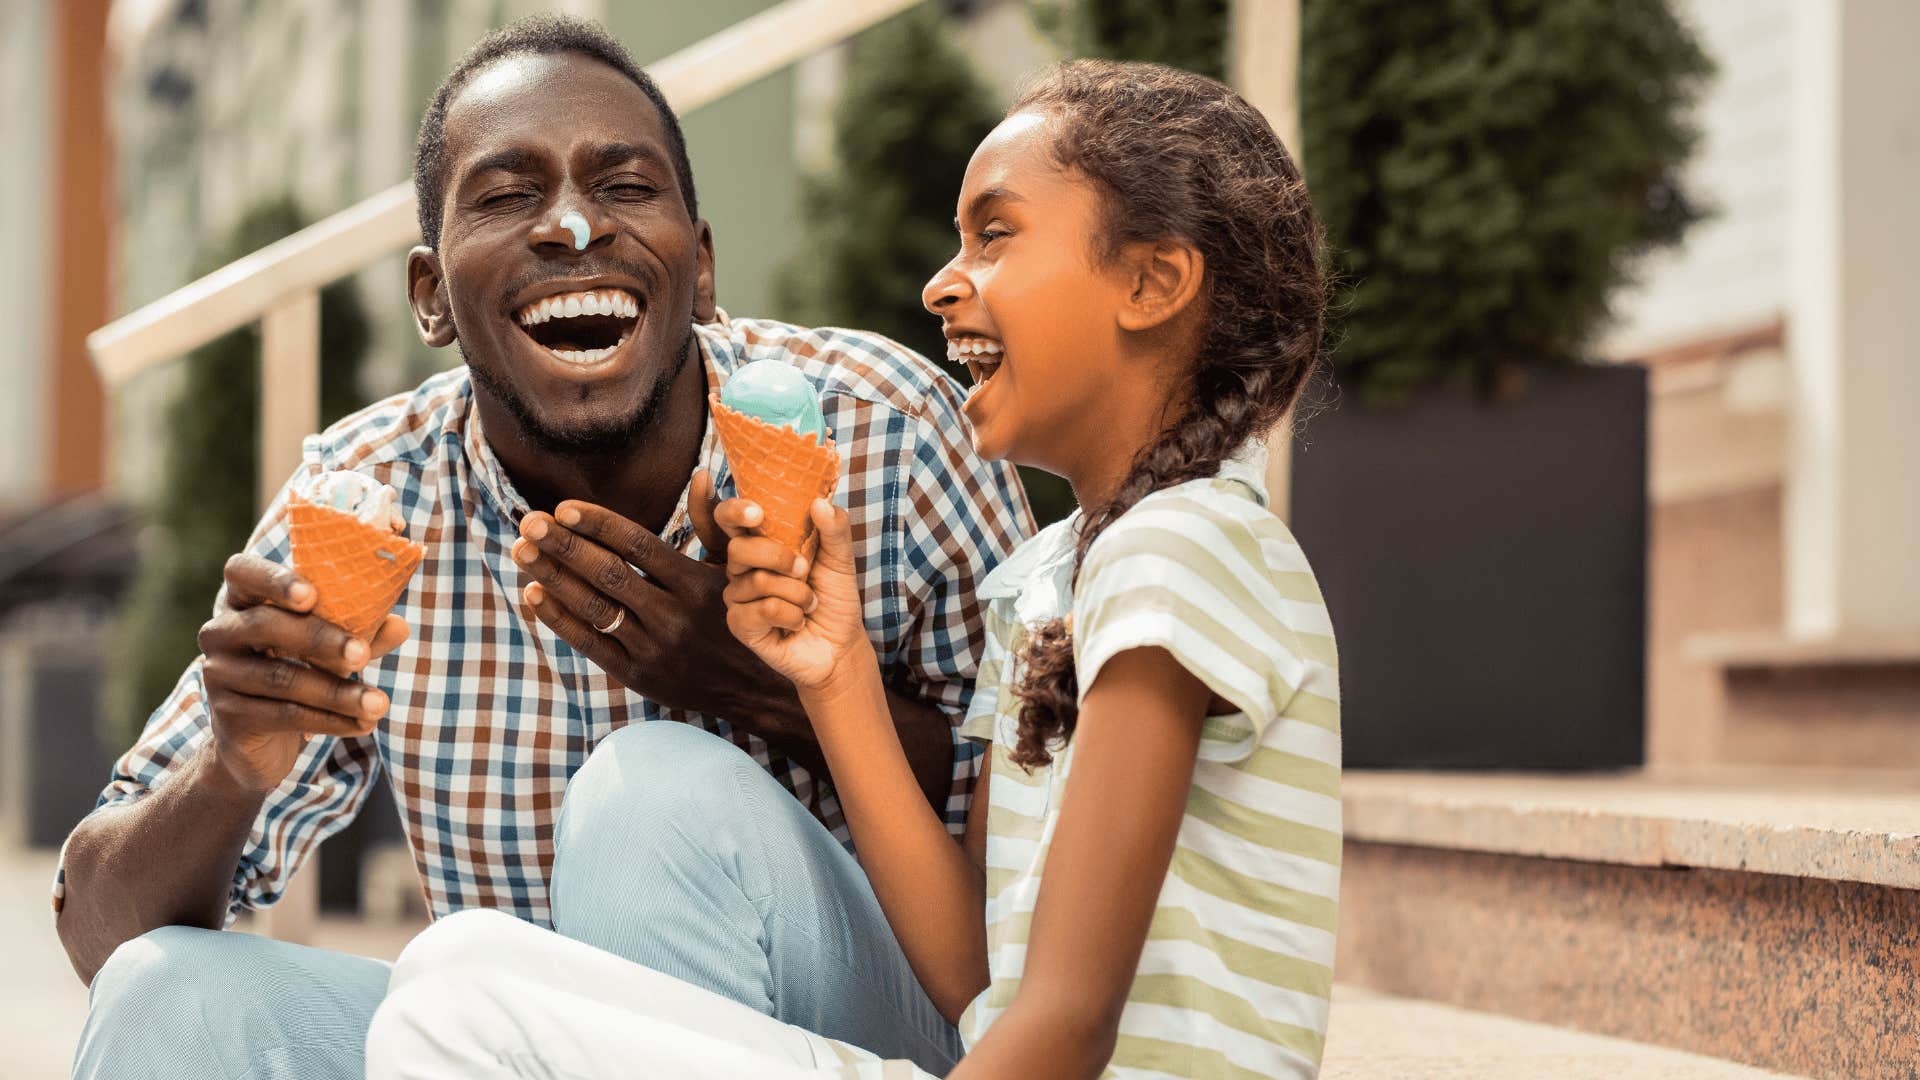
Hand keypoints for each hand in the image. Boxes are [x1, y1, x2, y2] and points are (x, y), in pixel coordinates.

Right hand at [198, 554, 408, 793]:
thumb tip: (399, 626)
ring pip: (281, 678)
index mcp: (242, 599)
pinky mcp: (228, 716)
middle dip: (320, 639)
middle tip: (362, 655)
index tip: (312, 595)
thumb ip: (358, 632)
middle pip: (265, 625)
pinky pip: (283, 714)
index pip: (242, 572)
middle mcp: (220, 632)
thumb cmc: (297, 670)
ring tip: (379, 703)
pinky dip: (329, 720)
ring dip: (337, 692)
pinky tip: (362, 724)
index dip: (274, 579)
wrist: (257, 738)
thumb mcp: (327, 647)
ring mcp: (218, 674)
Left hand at [510, 474, 806, 736]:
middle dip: (563, 546)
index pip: (637, 546)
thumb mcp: (740, 569)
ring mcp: (655, 648)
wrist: (760, 690)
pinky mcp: (640, 676)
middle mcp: (674, 616)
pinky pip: (591, 644)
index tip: (563, 508)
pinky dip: (560, 619)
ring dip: (553, 577)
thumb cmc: (748, 615)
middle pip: (608, 574)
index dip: (598, 525)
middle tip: (528, 522)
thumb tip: (698, 474)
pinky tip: (536, 593)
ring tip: (522, 551)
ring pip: (594, 608)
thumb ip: (714, 523)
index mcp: (696, 584)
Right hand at [721, 496, 873, 695]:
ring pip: (757, 581)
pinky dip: (791, 615)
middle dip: (778, 557)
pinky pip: (762, 610)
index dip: (734, 510)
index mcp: (760, 543)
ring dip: (796, 593)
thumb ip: (834, 528)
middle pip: (738, 548)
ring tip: (810, 603)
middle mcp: (743, 568)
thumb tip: (820, 501)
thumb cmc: (835, 598)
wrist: (841, 644)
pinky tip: (798, 622)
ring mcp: (738, 597)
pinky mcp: (740, 625)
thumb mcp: (841, 559)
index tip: (757, 513)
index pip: (729, 519)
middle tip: (804, 570)